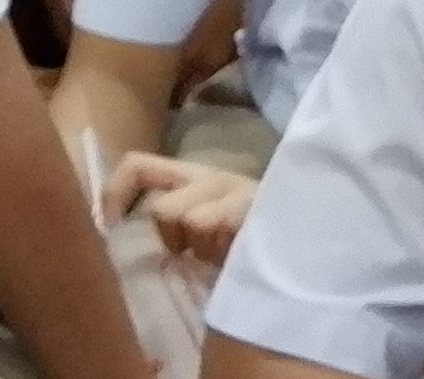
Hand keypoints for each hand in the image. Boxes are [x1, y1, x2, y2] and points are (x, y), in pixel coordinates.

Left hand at [106, 148, 259, 267]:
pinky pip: (223, 231)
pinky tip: (242, 255)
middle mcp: (212, 177)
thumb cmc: (252, 234)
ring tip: (227, 255)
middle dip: (174, 241)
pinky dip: (227, 253)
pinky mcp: (257, 209)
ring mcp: (236, 192)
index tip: (110, 227)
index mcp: (193, 175)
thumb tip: (128, 237)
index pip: (138, 166)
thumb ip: (175, 223)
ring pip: (193, 223)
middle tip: (196, 254)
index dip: (115, 194)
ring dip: (206, 251)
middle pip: (164, 211)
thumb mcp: (207, 223)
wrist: (313, 231)